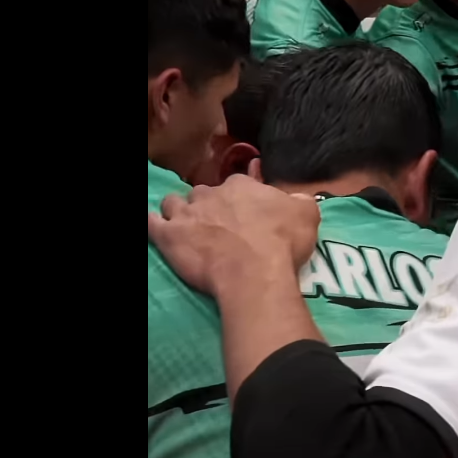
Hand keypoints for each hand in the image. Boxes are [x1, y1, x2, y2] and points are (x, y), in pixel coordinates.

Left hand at [148, 174, 320, 297]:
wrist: (256, 273)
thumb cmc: (283, 243)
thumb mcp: (307, 215)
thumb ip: (300, 201)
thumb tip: (296, 197)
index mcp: (242, 186)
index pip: (237, 184)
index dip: (240, 199)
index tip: (245, 213)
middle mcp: (211, 194)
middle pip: (203, 193)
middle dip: (208, 206)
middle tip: (218, 226)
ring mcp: (187, 214)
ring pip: (174, 203)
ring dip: (178, 212)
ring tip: (186, 227)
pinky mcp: (168, 236)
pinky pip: (151, 223)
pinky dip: (153, 224)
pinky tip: (155, 227)